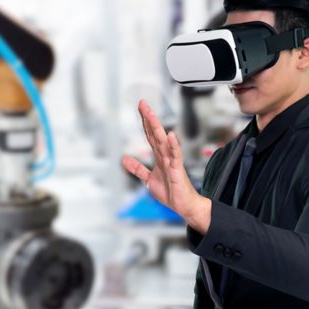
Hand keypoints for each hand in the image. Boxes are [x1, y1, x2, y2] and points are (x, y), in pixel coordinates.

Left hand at [122, 100, 211, 233]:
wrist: (184, 206)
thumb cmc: (170, 191)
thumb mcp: (148, 179)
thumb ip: (137, 168)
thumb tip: (124, 159)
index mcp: (159, 156)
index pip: (150, 135)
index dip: (144, 121)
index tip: (141, 107)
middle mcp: (165, 156)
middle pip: (155, 133)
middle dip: (149, 118)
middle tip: (143, 103)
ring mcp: (172, 162)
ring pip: (163, 141)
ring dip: (157, 127)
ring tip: (151, 114)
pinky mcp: (177, 171)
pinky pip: (175, 156)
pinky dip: (173, 145)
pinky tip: (171, 135)